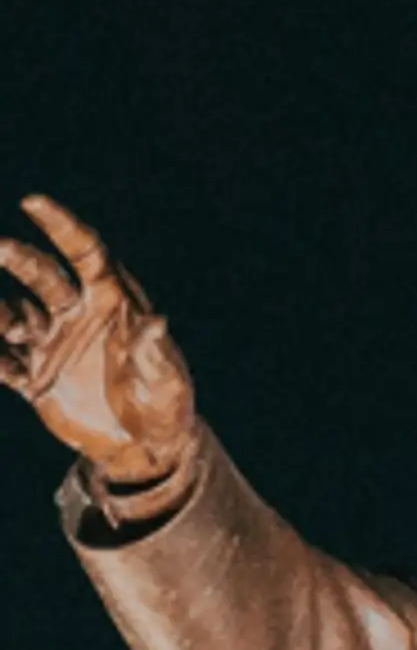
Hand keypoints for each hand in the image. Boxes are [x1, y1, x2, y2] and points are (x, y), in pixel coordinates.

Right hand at [0, 198, 197, 488]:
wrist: (150, 447)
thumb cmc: (168, 406)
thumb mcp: (168, 383)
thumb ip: (155, 353)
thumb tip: (157, 322)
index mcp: (113, 305)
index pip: (86, 254)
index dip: (61, 226)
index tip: (34, 202)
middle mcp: (77, 317)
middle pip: (41, 276)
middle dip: (19, 259)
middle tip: (2, 249)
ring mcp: (53, 345)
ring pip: (12, 314)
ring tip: (9, 324)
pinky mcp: (36, 378)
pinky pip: (3, 363)